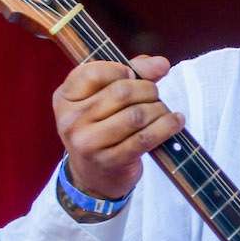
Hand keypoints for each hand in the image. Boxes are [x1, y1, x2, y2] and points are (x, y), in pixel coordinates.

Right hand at [52, 54, 183, 199]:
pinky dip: (166, 127)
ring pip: (136, 115)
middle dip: (147, 90)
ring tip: (162, 111)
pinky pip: (145, 138)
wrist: (93, 177)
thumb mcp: (104, 97)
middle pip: (121, 92)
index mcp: (65, 98)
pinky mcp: (110, 161)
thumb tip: (161, 63)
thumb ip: (132, 72)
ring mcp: (88, 143)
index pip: (94, 72)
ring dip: (158, 110)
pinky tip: (175, 122)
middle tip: (154, 95)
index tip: (134, 76)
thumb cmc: (101, 128)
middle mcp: (71, 120)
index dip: (122, 69)